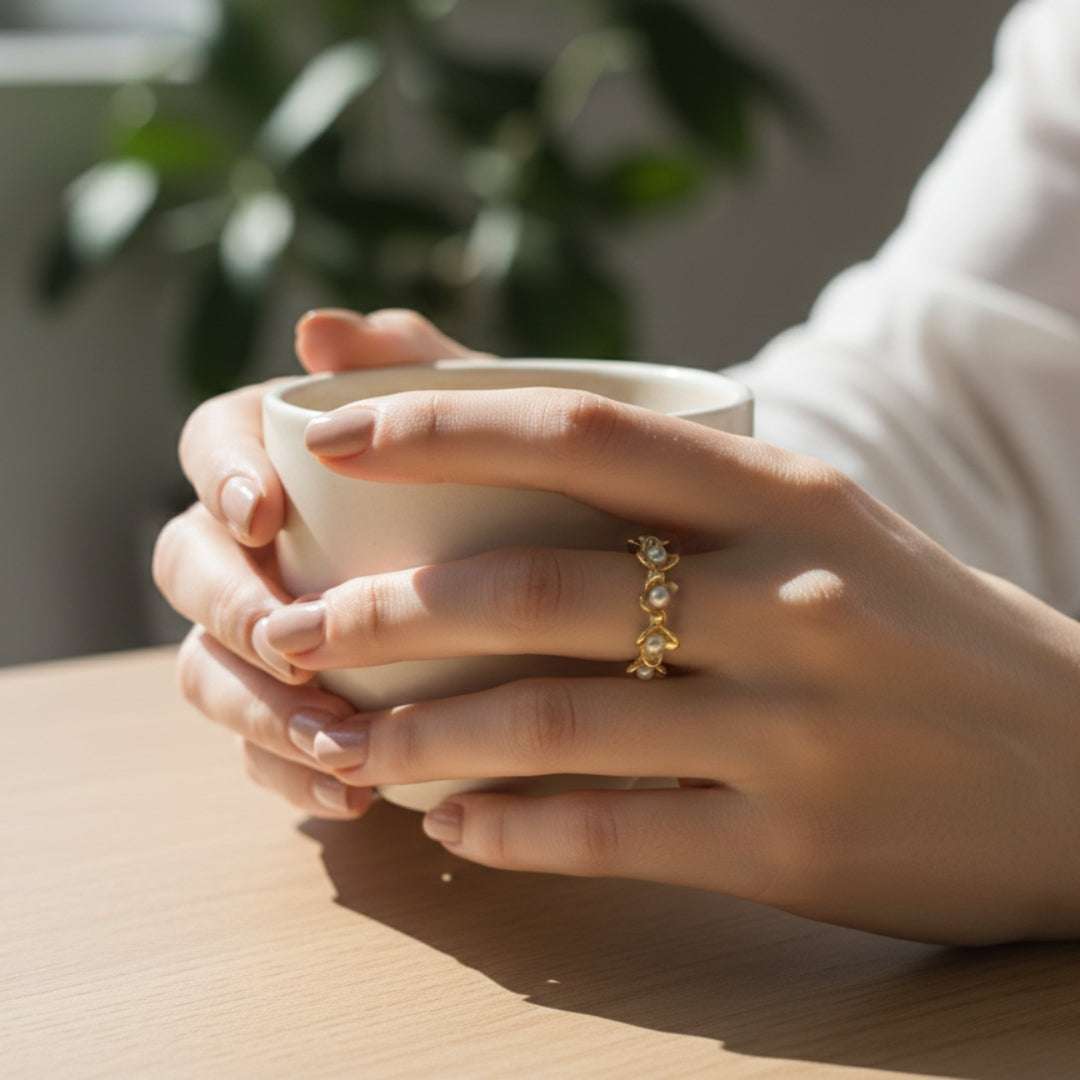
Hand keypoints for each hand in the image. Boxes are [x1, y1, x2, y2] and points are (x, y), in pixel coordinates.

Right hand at [154, 308, 483, 817]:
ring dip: (257, 709)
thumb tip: (319, 327)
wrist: (569, 584)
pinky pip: (261, 752)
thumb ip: (413, 367)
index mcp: (284, 455)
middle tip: (290, 639)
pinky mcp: (297, 709)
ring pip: (210, 670)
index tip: (264, 512)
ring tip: (334, 740)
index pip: (213, 444)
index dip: (220, 476)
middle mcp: (259, 546)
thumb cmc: (516, 483)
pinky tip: (355, 796)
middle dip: (228, 608)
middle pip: (190, 567)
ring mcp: (268, 634)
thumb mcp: (487, 421)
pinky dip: (296, 775)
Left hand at [249, 380, 1079, 944]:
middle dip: (385, 610)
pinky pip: (612, 836)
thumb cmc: (915, 624)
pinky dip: (509, 830)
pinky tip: (451, 823)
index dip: (439, 424)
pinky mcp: (793, 846)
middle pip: (538, 588)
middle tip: (295, 627)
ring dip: (425, 734)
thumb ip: (669, 479)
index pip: (579, 431)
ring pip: (556, 724)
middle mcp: (788, 598)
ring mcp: (792, 727)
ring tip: (347, 742)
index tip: (327, 437)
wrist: (1078, 763)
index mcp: (784, 493)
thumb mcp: (814, 521)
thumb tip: (507, 429)